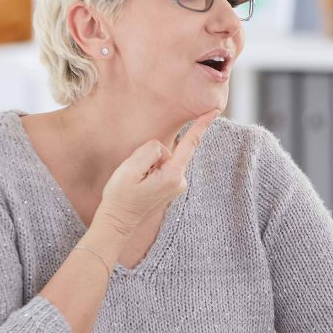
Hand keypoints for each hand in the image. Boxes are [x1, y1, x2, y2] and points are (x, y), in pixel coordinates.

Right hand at [95, 110, 218, 236]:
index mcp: (172, 175)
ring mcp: (176, 185)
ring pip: (163, 158)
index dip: (201, 125)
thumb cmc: (121, 196)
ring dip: (148, 164)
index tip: (214, 110)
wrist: (118, 221)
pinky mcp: (171, 187)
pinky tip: (141, 183)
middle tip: (134, 176)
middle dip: (150, 155)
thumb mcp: (130, 169)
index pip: (190, 144)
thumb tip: (161, 148)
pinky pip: (161, 166)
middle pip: (168, 150)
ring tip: (136, 182)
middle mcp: (180, 180)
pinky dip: (150, 169)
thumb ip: (149, 151)